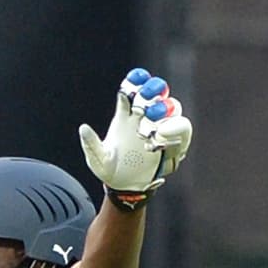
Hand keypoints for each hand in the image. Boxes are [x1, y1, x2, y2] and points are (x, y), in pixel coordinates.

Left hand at [79, 69, 191, 210]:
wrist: (126, 188)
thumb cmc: (110, 171)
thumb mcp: (97, 160)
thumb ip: (91, 145)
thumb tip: (83, 128)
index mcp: (125, 116)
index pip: (133, 89)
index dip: (137, 80)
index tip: (137, 78)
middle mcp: (145, 118)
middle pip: (157, 92)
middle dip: (155, 89)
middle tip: (147, 98)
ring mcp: (161, 129)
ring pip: (173, 107)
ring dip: (165, 111)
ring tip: (155, 127)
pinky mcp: (173, 143)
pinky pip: (184, 129)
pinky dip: (177, 131)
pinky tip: (163, 140)